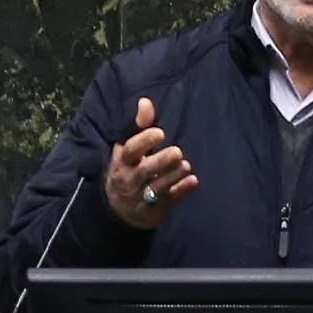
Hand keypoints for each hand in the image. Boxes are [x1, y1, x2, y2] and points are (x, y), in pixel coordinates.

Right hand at [107, 97, 198, 228]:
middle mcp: (130, 179)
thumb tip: (145, 102)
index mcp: (123, 161)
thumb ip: (139, 126)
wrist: (120, 209)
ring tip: (186, 165)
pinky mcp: (156, 209)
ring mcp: (142, 197)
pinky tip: (193, 181)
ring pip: (157, 187)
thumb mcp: (129, 148)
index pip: (130, 150)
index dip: (144, 141)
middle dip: (161, 161)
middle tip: (177, 151)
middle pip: (145, 171)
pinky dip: (181, 191)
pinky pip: (169, 201)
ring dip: (173, 176)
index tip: (160, 132)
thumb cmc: (129, 169)